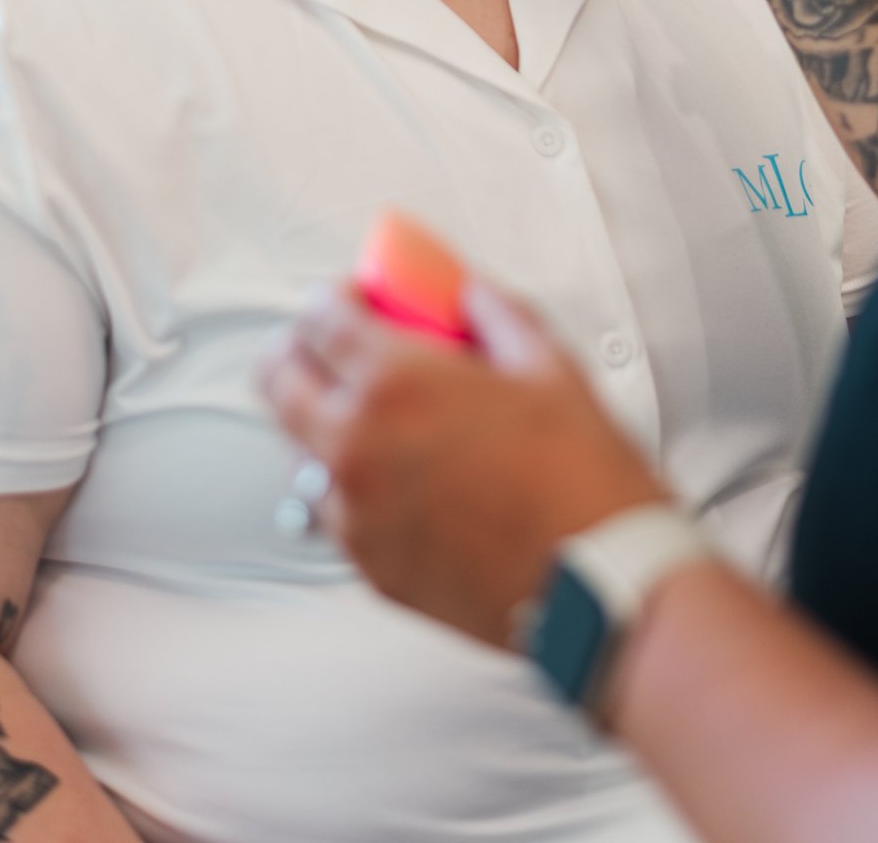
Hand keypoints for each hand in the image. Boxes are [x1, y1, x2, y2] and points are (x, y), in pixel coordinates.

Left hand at [258, 282, 667, 647]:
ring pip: (294, 449)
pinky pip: (330, 511)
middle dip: (301, 350)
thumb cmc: (581, 480)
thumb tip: (469, 294)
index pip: (318, 319)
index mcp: (394, 386)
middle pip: (278, 379)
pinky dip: (347, 484)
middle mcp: (356, 448)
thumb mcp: (548, 366)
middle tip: (339, 346)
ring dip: (319, 420)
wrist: (599, 584)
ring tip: (369, 414)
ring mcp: (355, 514)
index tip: (355, 298)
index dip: (334, 297)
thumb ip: (495, 313)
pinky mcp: (368, 566)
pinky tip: (395, 475)